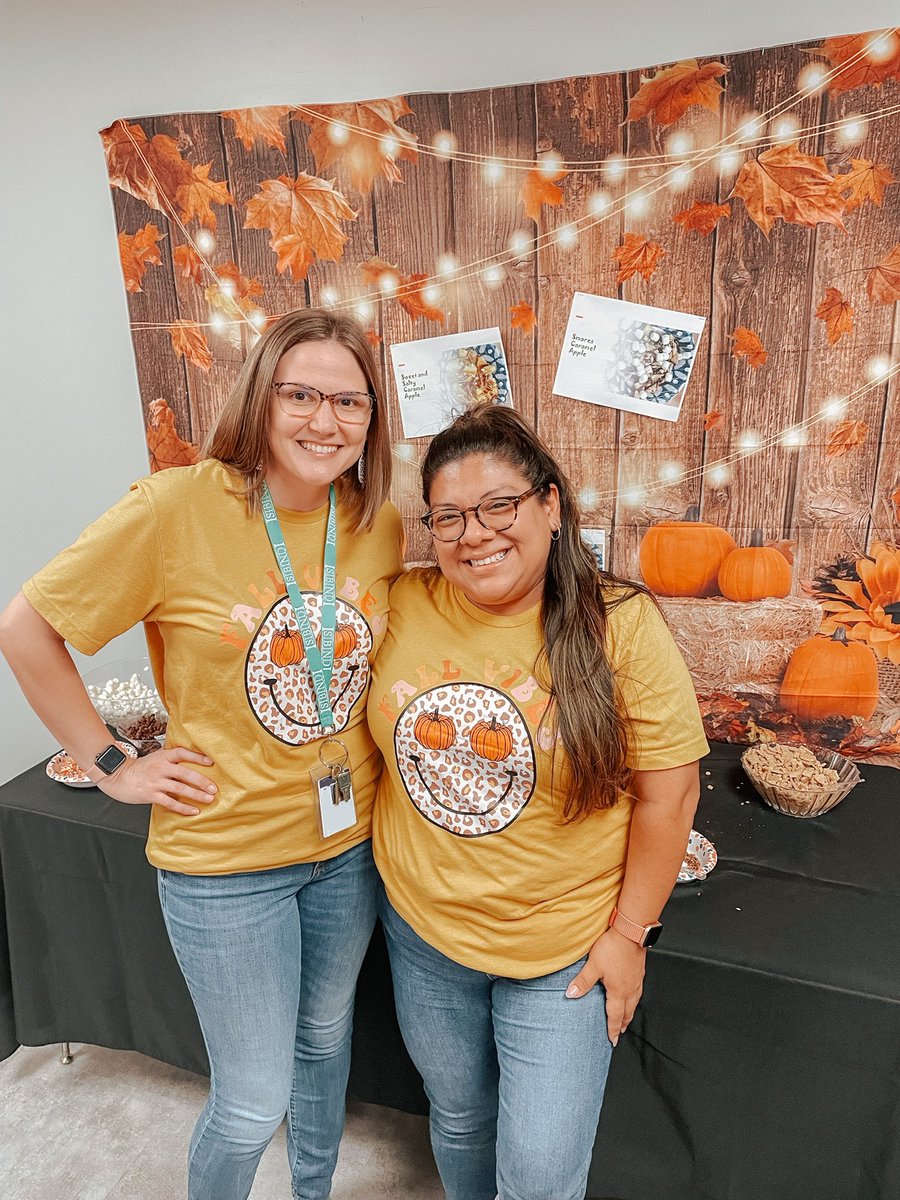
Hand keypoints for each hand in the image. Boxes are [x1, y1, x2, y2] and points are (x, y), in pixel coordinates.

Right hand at [98, 747, 216, 815]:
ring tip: (208, 799)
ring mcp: (156, 782)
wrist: (117, 776)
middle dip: (202, 781)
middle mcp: (160, 768)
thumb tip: (191, 760)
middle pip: (185, 773)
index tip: (211, 762)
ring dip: (196, 794)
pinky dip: (183, 807)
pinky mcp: (151, 794)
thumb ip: (170, 759)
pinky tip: (193, 811)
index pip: (182, 753)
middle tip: (214, 788)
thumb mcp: (155, 758)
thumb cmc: (139, 768)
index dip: (197, 756)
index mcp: (163, 757)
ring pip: (180, 788)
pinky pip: (170, 802)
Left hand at [565, 927, 646, 1046]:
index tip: (613, 1040)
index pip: (615, 1016)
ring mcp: (637, 981)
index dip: (612, 1029)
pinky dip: (634, 1000)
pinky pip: (638, 993)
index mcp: (618, 992)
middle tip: (619, 1033)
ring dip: (629, 1013)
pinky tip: (632, 995)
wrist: (631, 933)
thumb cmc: (614, 947)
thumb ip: (582, 981)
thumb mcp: (594, 965)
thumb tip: (571, 994)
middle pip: (627, 1013)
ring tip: (626, 1018)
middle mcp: (630, 989)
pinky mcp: (640, 972)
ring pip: (634, 1003)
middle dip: (623, 1024)